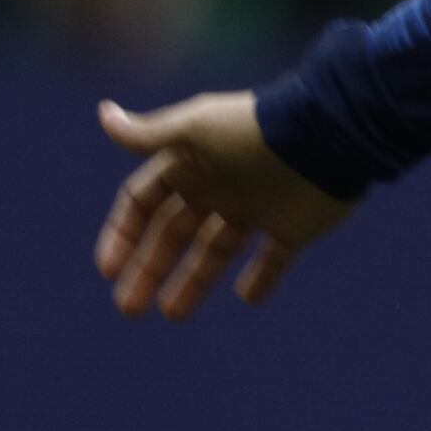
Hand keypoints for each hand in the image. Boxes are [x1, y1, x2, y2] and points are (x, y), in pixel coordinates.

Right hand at [92, 91, 351, 316]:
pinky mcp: (293, 227)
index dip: (122, 234)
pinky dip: (262, 279)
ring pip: (215, 251)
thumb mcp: (193, 130)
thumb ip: (147, 134)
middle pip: (173, 234)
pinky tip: (248, 298)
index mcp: (191, 164)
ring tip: (173, 315)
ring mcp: (256, 208)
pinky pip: (273, 259)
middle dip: (149, 269)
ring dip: (193, 283)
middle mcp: (219, 187)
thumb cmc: (252, 132)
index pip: (144, 202)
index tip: (108, 270)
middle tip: (128, 309)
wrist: (327, 138)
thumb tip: (103, 114)